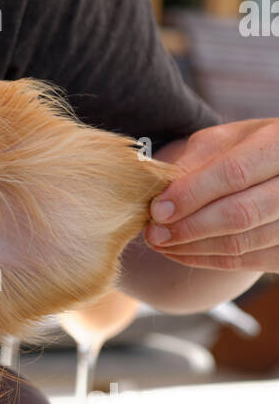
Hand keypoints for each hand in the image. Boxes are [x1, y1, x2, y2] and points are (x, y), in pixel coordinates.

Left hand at [145, 119, 278, 271]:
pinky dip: (209, 260)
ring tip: (160, 242)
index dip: (192, 194)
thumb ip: (196, 163)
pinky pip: (247, 262)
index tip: (157, 209)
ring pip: (242, 243)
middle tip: (153, 233)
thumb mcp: (226, 141)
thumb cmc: (251, 149)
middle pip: (240, 214)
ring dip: (194, 248)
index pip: (234, 173)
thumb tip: (161, 195)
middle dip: (189, 227)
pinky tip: (181, 252)